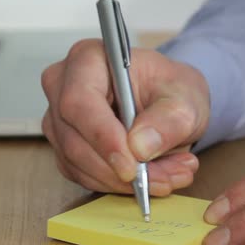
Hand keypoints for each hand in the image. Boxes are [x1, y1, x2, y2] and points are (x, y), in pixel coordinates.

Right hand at [41, 39, 209, 195]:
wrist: (166, 101)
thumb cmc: (168, 88)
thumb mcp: (185, 98)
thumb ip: (168, 120)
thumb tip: (140, 146)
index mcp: (87, 59)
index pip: (79, 100)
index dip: (102, 136)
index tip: (131, 165)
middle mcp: (63, 87)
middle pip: (74, 139)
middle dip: (119, 168)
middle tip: (165, 178)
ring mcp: (59, 119)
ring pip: (77, 163)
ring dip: (123, 181)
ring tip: (169, 176)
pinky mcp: (64, 148)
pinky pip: (83, 175)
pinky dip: (116, 185)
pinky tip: (150, 178)